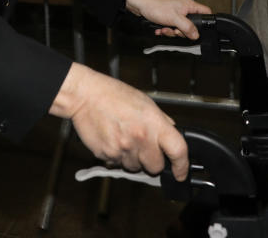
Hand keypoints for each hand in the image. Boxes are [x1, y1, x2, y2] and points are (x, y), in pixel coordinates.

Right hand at [49, 63, 188, 180]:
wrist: (85, 96)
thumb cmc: (113, 95)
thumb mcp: (145, 102)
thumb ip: (160, 120)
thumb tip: (172, 132)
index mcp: (154, 123)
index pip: (178, 150)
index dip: (182, 165)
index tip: (181, 172)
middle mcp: (140, 138)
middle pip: (155, 167)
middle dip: (152, 161)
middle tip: (144, 149)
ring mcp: (123, 149)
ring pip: (135, 168)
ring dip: (133, 159)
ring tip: (124, 139)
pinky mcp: (107, 155)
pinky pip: (117, 164)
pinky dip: (117, 156)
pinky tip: (113, 139)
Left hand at [125, 0, 209, 39]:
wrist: (139, 3)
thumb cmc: (156, 5)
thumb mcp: (174, 18)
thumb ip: (187, 27)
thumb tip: (196, 35)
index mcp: (189, 5)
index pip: (205, 12)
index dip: (206, 22)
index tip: (200, 30)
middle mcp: (183, 8)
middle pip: (191, 24)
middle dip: (182, 31)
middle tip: (175, 30)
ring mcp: (175, 12)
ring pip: (179, 27)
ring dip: (171, 31)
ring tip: (164, 29)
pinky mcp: (166, 16)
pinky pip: (170, 26)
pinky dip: (165, 29)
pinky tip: (159, 29)